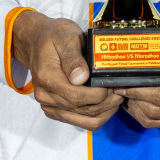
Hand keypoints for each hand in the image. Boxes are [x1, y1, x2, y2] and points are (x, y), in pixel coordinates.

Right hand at [12, 11, 122, 130]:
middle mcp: (45, 95)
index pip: (76, 96)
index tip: (112, 84)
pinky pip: (80, 122)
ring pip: (84, 121)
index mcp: (46, 77)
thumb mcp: (66, 38)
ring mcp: (49, 105)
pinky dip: (96, 116)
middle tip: (120, 89)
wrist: (38, 41)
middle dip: (106, 103)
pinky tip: (106, 102)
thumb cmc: (55, 37)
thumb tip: (81, 78)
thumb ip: (73, 59)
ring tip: (116, 97)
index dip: (98, 94)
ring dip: (104, 112)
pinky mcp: (55, 110)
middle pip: (82, 110)